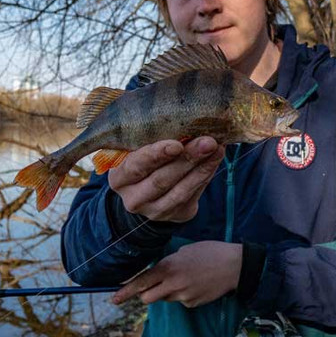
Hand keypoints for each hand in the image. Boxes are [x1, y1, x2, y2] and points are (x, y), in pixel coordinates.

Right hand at [108, 137, 225, 222]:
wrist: (148, 192)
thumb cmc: (144, 160)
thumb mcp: (138, 150)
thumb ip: (152, 139)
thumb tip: (184, 120)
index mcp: (119, 179)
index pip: (135, 166)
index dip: (156, 155)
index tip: (177, 144)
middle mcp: (133, 199)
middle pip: (161, 180)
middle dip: (187, 158)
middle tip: (207, 142)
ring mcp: (154, 211)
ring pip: (180, 191)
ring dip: (202, 169)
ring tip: (217, 149)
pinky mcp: (175, 216)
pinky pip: (193, 196)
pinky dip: (205, 176)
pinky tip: (215, 160)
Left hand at [112, 241, 242, 307]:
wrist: (235, 266)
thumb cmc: (210, 252)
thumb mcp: (184, 252)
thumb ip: (167, 264)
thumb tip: (157, 275)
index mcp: (169, 267)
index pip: (142, 282)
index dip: (126, 291)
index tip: (114, 299)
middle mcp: (173, 284)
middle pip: (148, 298)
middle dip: (146, 294)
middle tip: (154, 286)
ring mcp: (183, 296)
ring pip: (165, 298)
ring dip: (168, 292)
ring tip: (186, 278)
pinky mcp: (193, 303)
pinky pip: (180, 301)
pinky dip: (184, 295)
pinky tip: (196, 284)